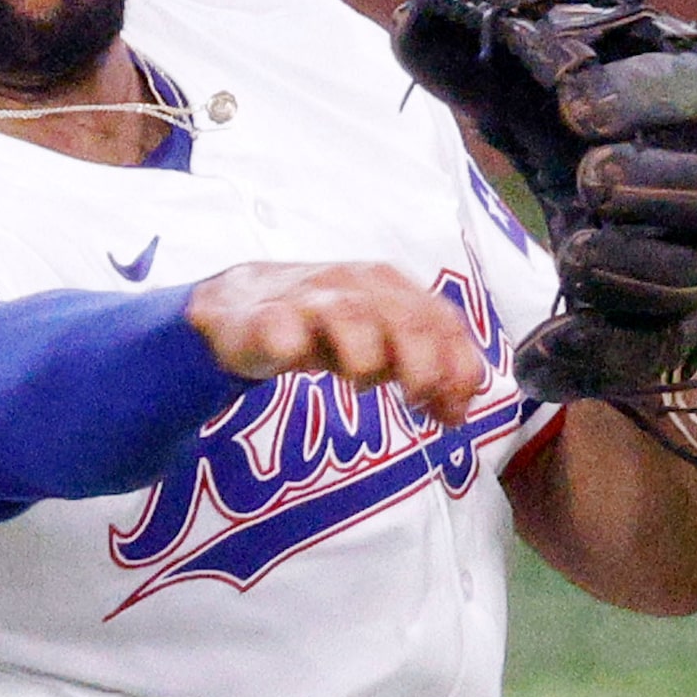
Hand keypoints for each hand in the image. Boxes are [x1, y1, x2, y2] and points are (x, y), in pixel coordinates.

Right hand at [186, 262, 487, 426]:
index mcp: (391, 290)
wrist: (239, 307)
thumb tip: (457, 411)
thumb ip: (422, 368)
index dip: (457, 364)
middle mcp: (356, 285)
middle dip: (421, 361)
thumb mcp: (379, 343)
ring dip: (365, 353)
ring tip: (361, 384)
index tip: (456, 410)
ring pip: (348, 315)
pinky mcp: (264, 316)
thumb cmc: (322, 327)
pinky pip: (279, 326)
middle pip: (402, 316)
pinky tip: (295, 358)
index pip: (440, 320)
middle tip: (418, 399)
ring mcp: (309, 298)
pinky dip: (290, 341)